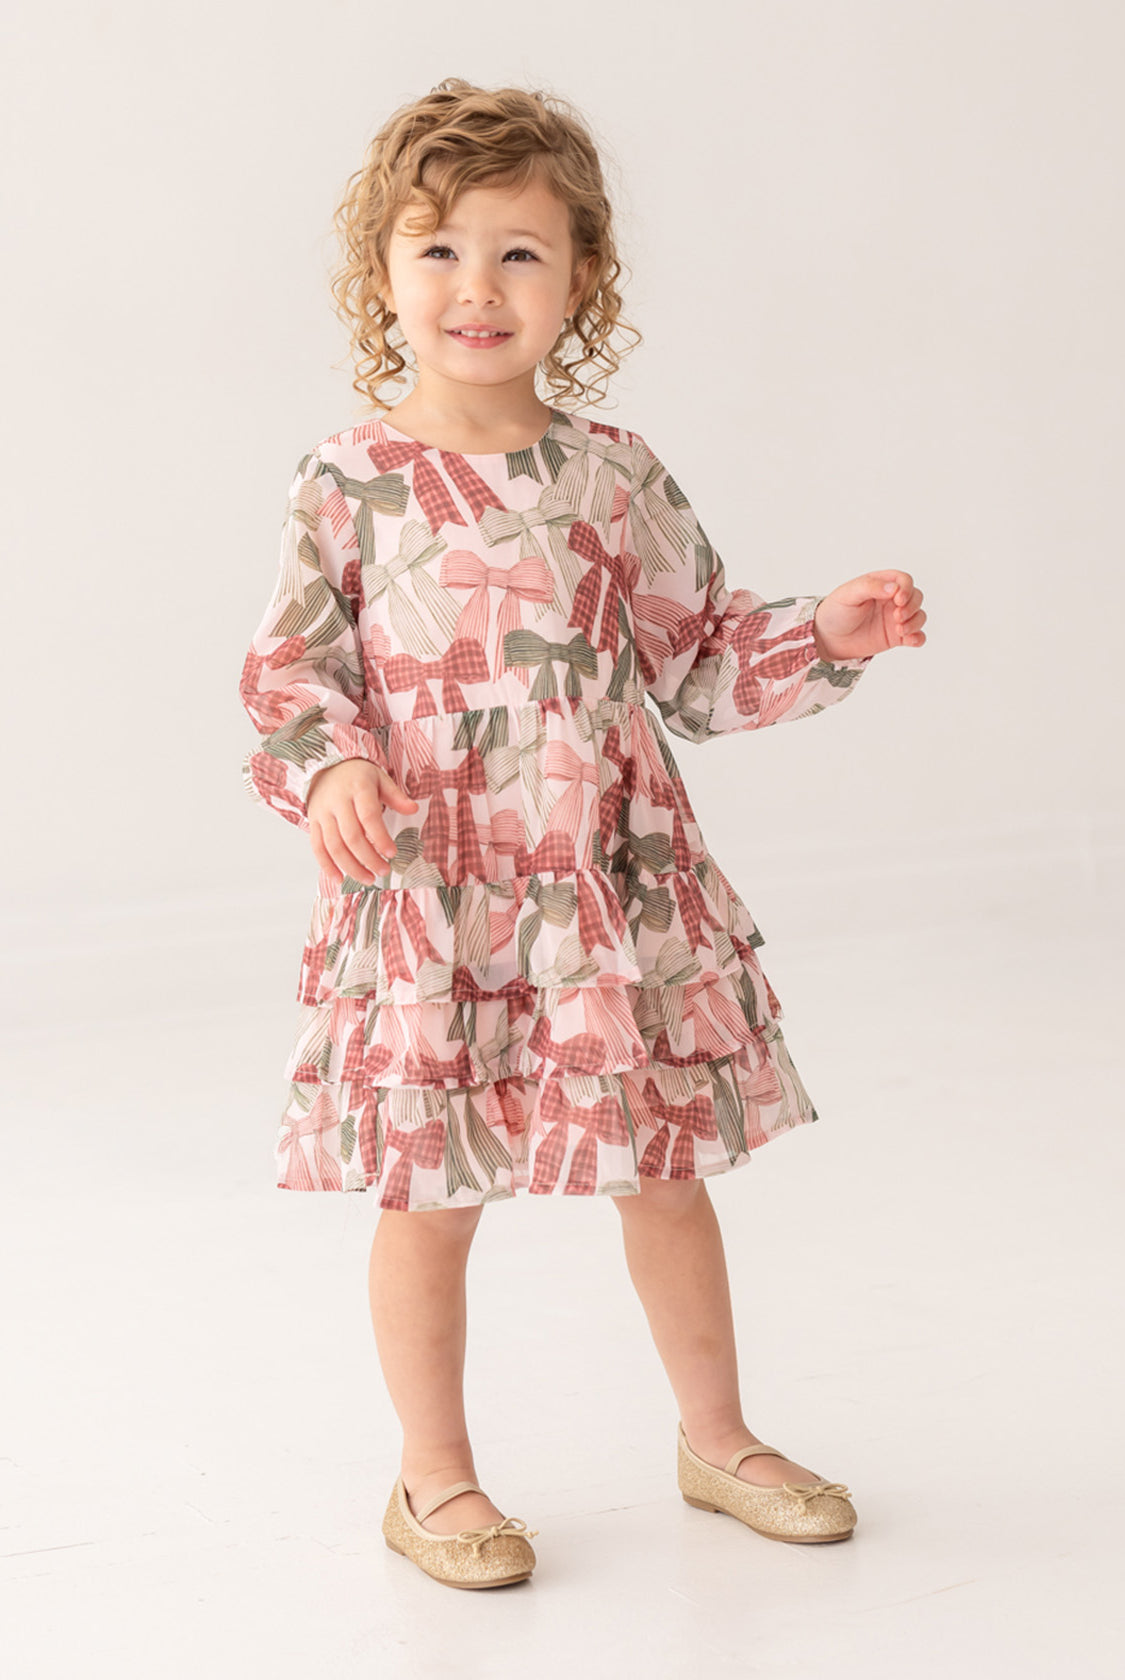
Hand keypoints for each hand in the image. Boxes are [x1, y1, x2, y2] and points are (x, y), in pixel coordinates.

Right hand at [306, 759, 418, 886]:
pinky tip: (340, 879)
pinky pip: (317, 847)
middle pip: (351, 836)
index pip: (369, 817)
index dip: (380, 838)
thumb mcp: (380, 778)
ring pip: (334, 846)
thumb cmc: (358, 776)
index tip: (392, 853)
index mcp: (358, 788)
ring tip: (368, 879)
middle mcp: (337, 802)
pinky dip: (327, 866)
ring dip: (351, 866)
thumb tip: (413, 809)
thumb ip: (396, 796)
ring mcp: (323, 813)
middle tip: (383, 871)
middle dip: (368, 858)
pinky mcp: (313, 823)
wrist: (327, 767)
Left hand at [813, 570, 926, 662]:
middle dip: (912, 607)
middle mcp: (891, 600)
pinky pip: (916, 636)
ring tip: (899, 630)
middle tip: (897, 617)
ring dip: (915, 622)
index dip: (906, 589)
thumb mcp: (848, 594)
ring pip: (918, 615)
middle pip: (916, 597)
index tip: (898, 599)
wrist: (828, 639)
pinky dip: (918, 637)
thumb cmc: (835, 612)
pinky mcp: (896, 637)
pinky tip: (909, 640)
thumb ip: (870, 586)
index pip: (904, 580)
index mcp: (881, 584)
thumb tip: (894, 588)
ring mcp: (895, 618)